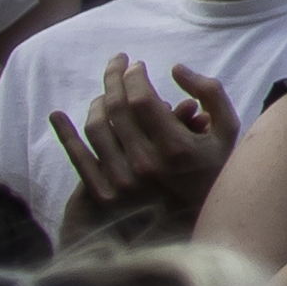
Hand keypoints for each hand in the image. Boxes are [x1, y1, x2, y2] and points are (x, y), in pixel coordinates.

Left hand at [55, 57, 240, 233]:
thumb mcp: (229, 130)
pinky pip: (78, 158)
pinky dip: (65, 133)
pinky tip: (57, 115)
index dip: (135, 76)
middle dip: (114, 78)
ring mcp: (122, 181)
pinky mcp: (105, 194)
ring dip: (97, 102)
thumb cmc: (215, 170)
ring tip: (105, 92)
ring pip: (96, 129)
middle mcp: (146, 164)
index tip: (137, 64)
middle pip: (116, 109)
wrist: (199, 222)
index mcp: (176, 147)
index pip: (142, 100)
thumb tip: (176, 69)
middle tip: (117, 63)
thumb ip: (211, 93)